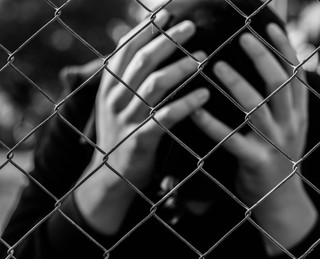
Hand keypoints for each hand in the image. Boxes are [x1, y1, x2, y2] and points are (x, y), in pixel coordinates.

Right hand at [75, 10, 208, 233]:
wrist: (111, 175)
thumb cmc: (123, 133)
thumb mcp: (118, 102)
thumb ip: (130, 77)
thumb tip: (149, 47)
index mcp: (110, 85)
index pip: (126, 48)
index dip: (147, 28)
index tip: (167, 11)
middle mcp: (116, 97)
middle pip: (144, 60)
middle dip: (169, 39)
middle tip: (192, 26)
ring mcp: (126, 118)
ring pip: (155, 84)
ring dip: (181, 67)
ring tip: (204, 57)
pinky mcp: (139, 139)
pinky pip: (166, 117)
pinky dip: (186, 104)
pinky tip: (204, 95)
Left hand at [191, 23, 316, 254]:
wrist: (282, 202)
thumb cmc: (277, 159)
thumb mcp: (288, 128)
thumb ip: (283, 103)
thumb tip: (272, 71)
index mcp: (298, 114)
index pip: (296, 74)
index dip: (285, 48)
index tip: (269, 26)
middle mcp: (291, 125)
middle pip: (280, 84)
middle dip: (263, 57)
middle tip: (242, 37)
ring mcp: (275, 144)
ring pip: (257, 107)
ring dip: (237, 84)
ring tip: (216, 66)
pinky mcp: (256, 162)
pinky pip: (231, 140)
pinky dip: (211, 124)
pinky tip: (195, 110)